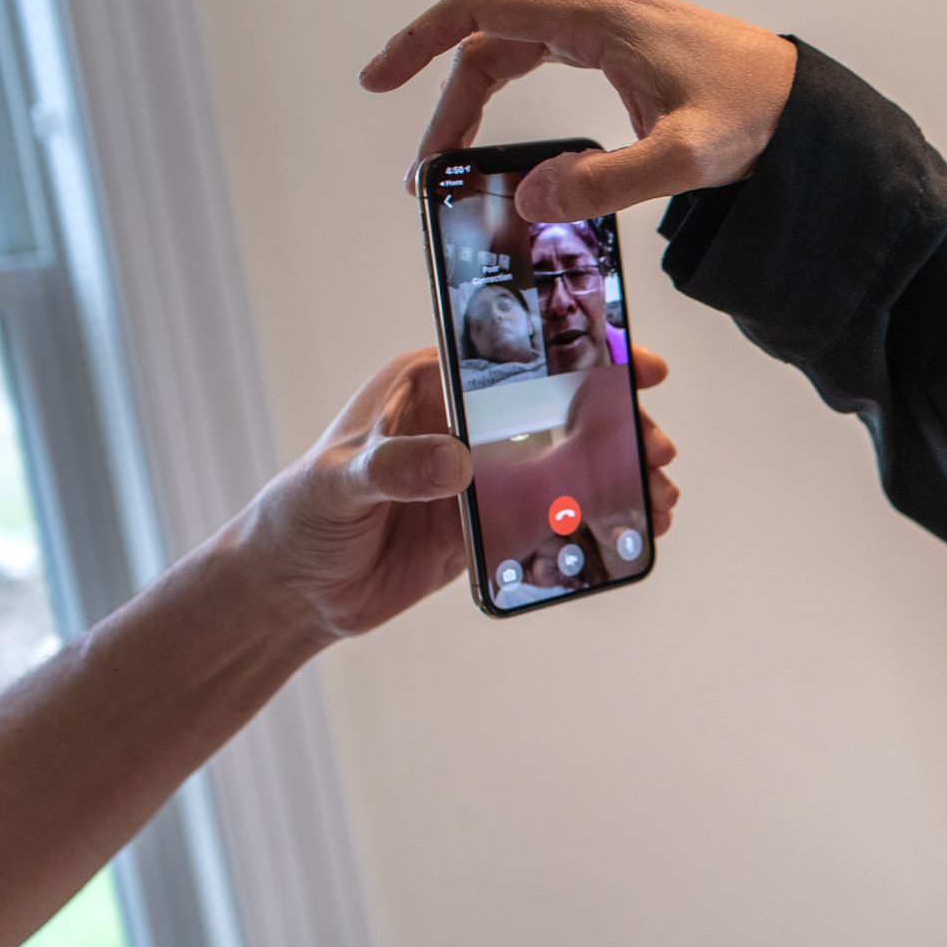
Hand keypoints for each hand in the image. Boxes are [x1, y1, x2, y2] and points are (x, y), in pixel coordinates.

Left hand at [223, 347, 680, 642]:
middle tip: (654, 447)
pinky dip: (593, 522)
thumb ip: (392, 467)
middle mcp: (460, 425)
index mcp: (426, 387)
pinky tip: (627, 530)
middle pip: (555, 411)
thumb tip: (454, 460)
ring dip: (613, 477)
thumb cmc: (295, 518)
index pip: (513, 357)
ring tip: (657, 497)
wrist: (288, 594)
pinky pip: (552, 519)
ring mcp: (479, 477)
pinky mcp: (487, 528)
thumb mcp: (335, 482)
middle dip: (614, 425)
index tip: (631, 362)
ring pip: (563, 465)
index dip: (578, 353)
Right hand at [358, 0, 798, 221]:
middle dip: (447, 104)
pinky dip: (508, 91)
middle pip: (486, 42)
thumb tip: (530, 198)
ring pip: (510, 51)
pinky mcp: (617, 39)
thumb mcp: (680, 161)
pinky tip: (500, 134)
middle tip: (426, 171)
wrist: (803, 104)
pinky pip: (539, 55)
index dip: (419, 41)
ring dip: (474, 102)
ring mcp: (603, 17)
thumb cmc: (754, 117)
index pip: (478, 10)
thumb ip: (603, 184)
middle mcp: (591, 4)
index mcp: (593, 15)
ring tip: (452, 161)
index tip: (378, 79)